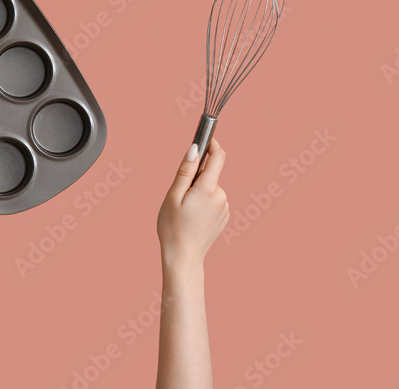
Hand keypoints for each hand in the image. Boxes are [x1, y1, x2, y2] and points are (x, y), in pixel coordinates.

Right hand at [157, 139, 229, 269]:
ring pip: (211, 188)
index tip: (204, 140)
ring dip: (200, 191)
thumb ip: (185, 170)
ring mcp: (224, 207)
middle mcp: (221, 195)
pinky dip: (204, 202)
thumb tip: (195, 149)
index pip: (218, 156)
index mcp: (208, 188)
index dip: (212, 145)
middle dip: (197, 176)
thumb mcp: (173, 195)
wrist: (183, 257)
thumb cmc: (173, 227)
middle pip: (211, 174)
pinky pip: (214, 200)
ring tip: (185, 209)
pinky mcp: (224, 216)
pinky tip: (193, 217)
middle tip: (180, 193)